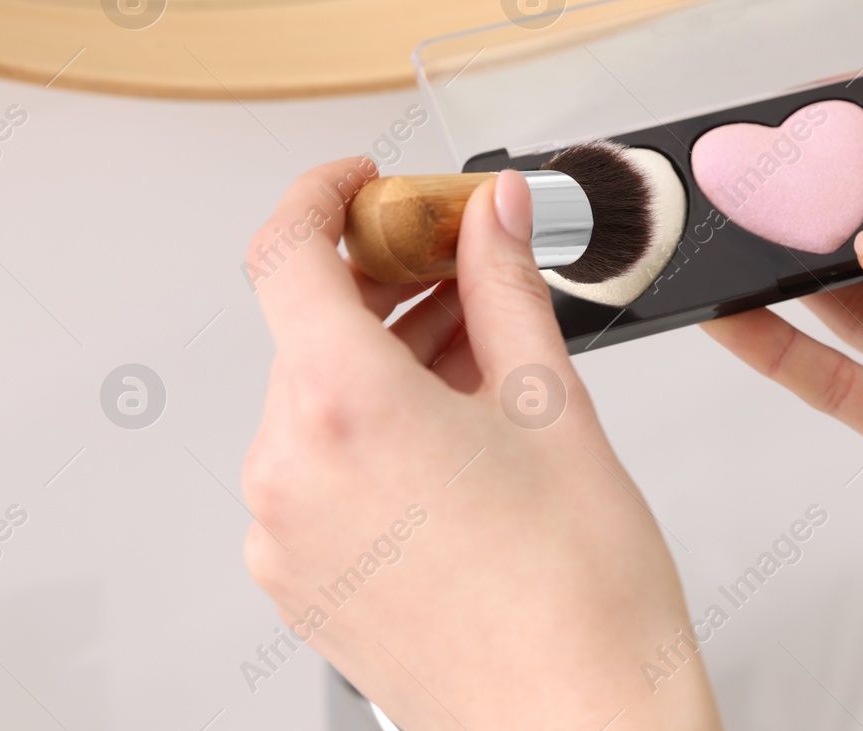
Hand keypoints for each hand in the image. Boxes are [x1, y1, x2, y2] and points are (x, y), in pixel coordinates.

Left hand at [242, 159, 721, 730]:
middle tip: (463, 268)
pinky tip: (452, 434)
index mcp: (341, 410)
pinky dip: (372, 432)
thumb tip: (494, 216)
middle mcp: (288, 472)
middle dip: (386, 287)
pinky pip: (319, 470)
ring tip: (481, 358)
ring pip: (317, 404)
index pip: (284, 253)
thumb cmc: (578, 594)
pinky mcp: (301, 578)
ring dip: (386, 361)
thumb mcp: (550, 404)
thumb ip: (506, 286)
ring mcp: (285, 534)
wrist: (577, 722)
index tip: (366, 185)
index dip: (323, 196)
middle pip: (309, 331)